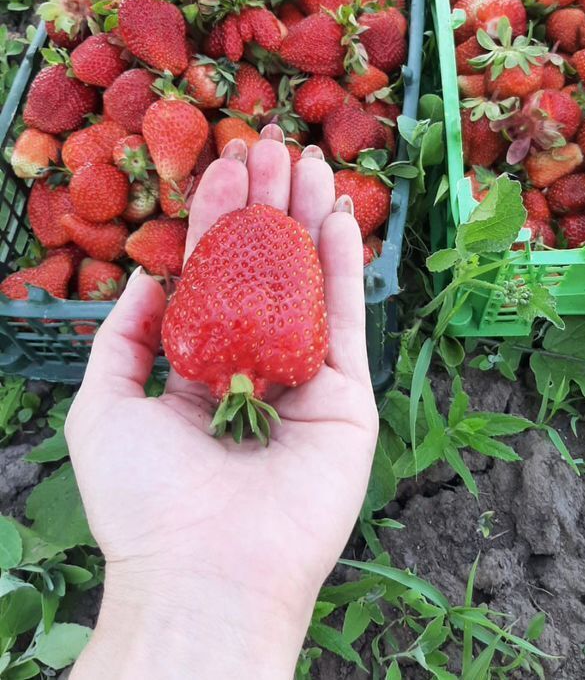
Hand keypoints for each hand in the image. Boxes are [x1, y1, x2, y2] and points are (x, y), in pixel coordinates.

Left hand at [66, 130, 378, 679]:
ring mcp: (305, 378)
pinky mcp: (346, 396)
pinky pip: (346, 320)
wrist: (205, 572)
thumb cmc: (145, 497)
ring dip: (311, 220)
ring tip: (312, 162)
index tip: (228, 166)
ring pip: (311, 282)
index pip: (215, 276)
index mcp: (202, 366)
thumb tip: (146, 277)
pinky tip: (339, 215)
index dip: (220, 219)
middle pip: (268, 268)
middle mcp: (256, 364)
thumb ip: (123, 338)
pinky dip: (345, 265)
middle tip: (275, 147)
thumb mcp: (102, 406)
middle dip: (270, 207)